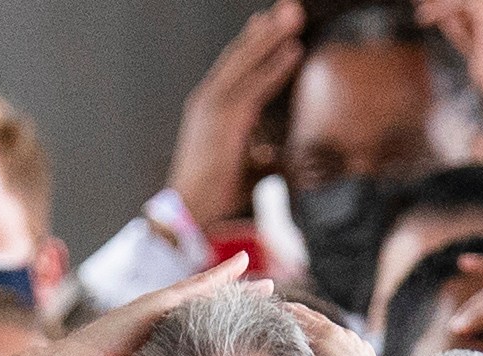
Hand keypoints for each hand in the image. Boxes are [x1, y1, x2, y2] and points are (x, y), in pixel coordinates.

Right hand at [0, 256, 258, 355]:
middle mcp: (150, 332)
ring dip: (234, 292)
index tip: (247, 348)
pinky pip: (192, 289)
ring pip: (202, 300)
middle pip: (203, 320)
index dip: (220, 345)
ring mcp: (149, 316)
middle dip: (233, 316)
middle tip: (268, 312)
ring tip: (267, 287)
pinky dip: (218, 276)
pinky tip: (245, 266)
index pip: (193, 349)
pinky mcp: (148, 307)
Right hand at [167, 0, 305, 230]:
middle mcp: (208, 99)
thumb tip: (272, 154)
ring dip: (273, 36)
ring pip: (248, 62)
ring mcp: (214, 106)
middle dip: (266, 29)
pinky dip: (275, 67)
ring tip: (295, 15)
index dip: (252, 42)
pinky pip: (256, 86)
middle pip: (241, 54)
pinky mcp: (225, 119)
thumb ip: (253, 152)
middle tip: (290, 7)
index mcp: (208, 106)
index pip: (233, 65)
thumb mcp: (235, 164)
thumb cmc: (211, 193)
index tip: (268, 22)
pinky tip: (294, 51)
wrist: (188, 209)